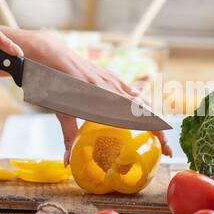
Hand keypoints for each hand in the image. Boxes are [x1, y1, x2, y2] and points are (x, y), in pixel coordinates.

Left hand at [3, 28, 171, 162]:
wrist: (48, 50)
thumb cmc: (51, 78)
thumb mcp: (58, 108)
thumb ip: (68, 135)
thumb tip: (68, 163)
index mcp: (103, 94)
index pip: (135, 115)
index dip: (152, 129)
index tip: (164, 145)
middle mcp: (111, 85)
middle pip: (142, 110)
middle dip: (157, 129)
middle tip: (165, 150)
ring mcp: (111, 77)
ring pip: (139, 98)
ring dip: (151, 116)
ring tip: (159, 134)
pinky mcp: (107, 74)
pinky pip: (129, 89)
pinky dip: (140, 101)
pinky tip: (144, 110)